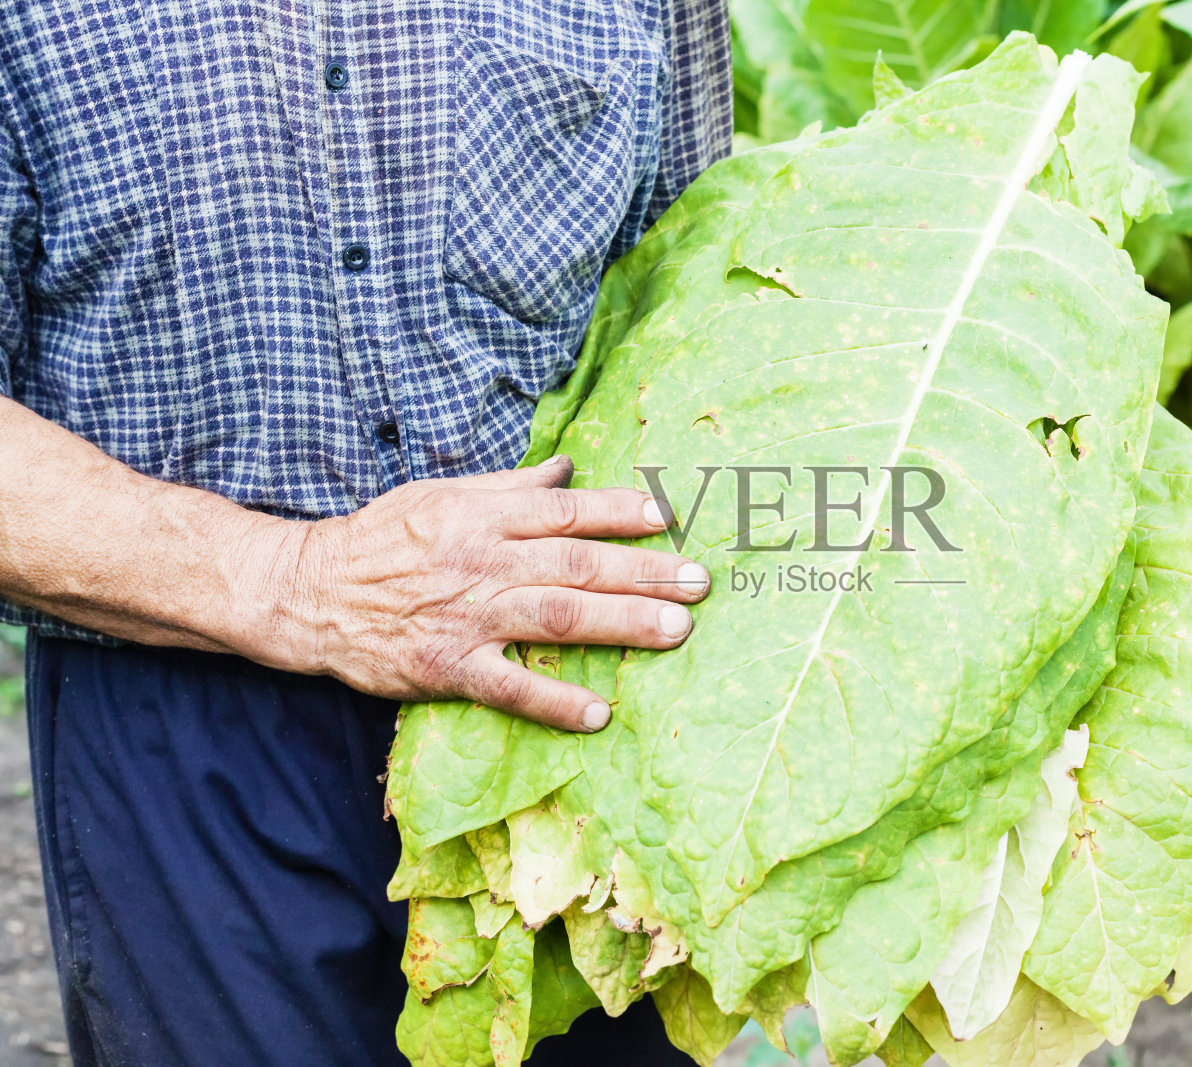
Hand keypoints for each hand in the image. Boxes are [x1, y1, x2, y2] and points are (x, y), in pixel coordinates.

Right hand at [253, 456, 707, 731]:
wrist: (306, 592)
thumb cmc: (380, 539)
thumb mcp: (440, 495)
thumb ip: (509, 487)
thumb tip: (568, 470)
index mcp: (480, 516)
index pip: (564, 512)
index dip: (618, 514)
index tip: (667, 517)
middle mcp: (481, 562)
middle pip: (576, 564)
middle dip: (643, 571)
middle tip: (698, 582)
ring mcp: (466, 617)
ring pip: (556, 617)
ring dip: (621, 623)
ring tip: (676, 630)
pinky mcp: (445, 667)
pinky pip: (509, 687)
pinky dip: (554, 701)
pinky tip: (599, 713)